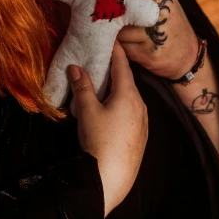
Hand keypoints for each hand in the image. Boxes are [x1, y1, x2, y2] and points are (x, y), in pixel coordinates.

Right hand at [67, 40, 147, 215]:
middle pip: (127, 81)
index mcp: (129, 94)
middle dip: (114, 70)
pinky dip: (120, 103)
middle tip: (99, 60)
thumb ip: (82, 87)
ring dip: (117, 88)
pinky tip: (109, 109)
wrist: (111, 179)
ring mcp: (143, 122)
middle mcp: (140, 105)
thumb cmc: (99, 140)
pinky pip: (131, 111)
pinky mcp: (141, 136)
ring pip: (130, 97)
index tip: (109, 38)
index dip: (115, 50)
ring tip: (101, 84)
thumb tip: (75, 66)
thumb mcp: (87, 111)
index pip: (122, 65)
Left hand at [97, 0, 198, 80]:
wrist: (187, 56)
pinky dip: (119, 45)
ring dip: (113, 31)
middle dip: (109, 10)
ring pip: (119, 30)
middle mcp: (159, 14)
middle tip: (99, 8)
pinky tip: (127, 44)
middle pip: (123, 9)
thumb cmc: (170, 23)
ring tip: (120, 31)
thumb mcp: (164, 2)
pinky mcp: (146, 54)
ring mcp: (153, 35)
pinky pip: (122, 47)